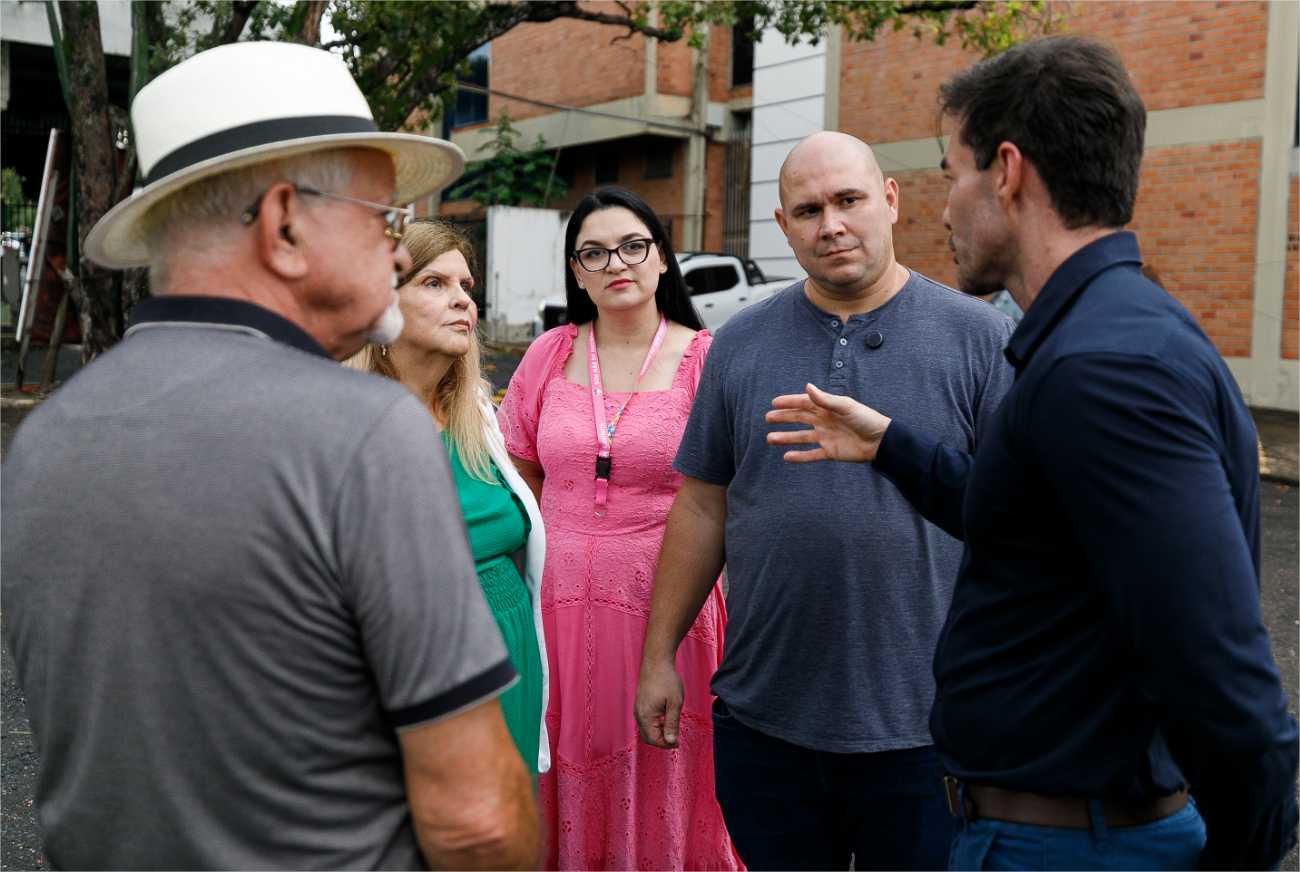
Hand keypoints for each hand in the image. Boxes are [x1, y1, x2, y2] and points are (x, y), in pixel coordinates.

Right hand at [634, 659, 684, 748]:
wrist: (656, 661)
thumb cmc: (666, 680)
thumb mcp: (675, 703)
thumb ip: (672, 724)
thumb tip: (671, 742)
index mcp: (645, 716)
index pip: (654, 740)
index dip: (667, 744)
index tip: (678, 742)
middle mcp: (638, 715)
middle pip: (648, 738)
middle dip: (662, 740)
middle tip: (676, 736)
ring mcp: (638, 709)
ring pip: (646, 730)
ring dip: (659, 732)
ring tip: (672, 723)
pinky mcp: (640, 704)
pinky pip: (645, 721)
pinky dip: (655, 725)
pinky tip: (665, 716)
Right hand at [765, 383, 891, 462]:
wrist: (880, 441)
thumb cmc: (866, 419)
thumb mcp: (845, 406)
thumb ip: (825, 399)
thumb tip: (807, 387)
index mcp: (827, 408)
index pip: (803, 403)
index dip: (789, 402)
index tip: (774, 403)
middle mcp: (824, 421)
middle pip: (799, 419)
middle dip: (783, 418)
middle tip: (767, 418)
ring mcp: (826, 437)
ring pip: (801, 437)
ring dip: (786, 437)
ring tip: (770, 439)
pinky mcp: (830, 452)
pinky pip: (811, 454)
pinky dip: (799, 456)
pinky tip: (786, 456)